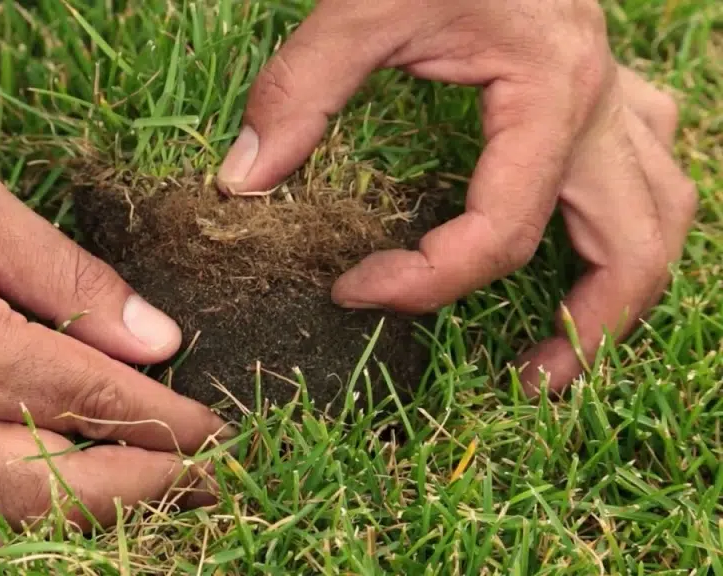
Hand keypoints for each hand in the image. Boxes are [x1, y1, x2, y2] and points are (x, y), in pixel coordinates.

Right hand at [0, 82, 228, 546]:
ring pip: (6, 530)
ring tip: (146, 507)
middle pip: (65, 486)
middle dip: (149, 487)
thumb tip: (157, 338)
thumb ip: (71, 278)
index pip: (97, 403)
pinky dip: (5, 536)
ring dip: (87, 524)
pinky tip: (46, 519)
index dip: (169, 421)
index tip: (215, 430)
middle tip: (208, 481)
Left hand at [216, 0, 697, 393]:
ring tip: (562, 347)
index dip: (426, 282)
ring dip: (620, 291)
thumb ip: (299, 92)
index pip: (503, 232)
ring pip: (661, 218)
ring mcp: (616, 99)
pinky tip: (575, 250)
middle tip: (524, 385)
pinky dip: (623, 230)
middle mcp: (603, 105)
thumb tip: (245, 181)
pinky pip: (647, 177)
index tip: (351, 289)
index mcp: (551, 91)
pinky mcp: (605, 95)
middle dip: (584, 333)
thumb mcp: (360, 3)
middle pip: (632, 249)